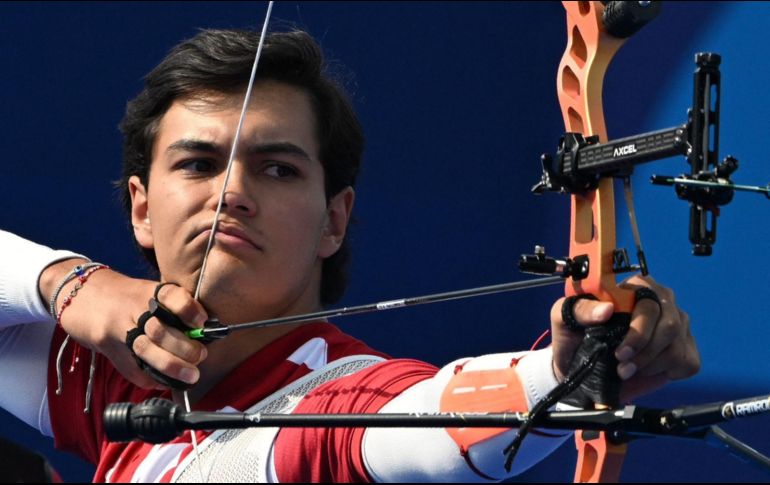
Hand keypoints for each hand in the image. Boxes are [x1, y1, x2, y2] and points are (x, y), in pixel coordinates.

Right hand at [40, 261, 207, 387]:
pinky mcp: (108, 346)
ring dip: (171, 365)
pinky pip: (130, 367)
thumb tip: (204, 332)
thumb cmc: (125, 296)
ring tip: (191, 374)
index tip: (202, 322)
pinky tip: (165, 381)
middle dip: (185, 347)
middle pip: (160, 330)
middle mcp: (134, 309)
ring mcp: (118, 328)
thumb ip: (172, 309)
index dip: (188, 310)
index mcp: (149, 292)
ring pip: (146, 350)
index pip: (171, 296)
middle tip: (201, 356)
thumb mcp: (148, 292)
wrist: (80, 295)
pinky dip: (151, 378)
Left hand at [549, 275, 699, 401]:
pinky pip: (688, 361)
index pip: (650, 302)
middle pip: (670, 324)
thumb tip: (606, 309)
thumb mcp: (564, 317)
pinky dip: (665, 372)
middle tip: (622, 367)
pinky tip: (646, 370)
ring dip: (650, 365)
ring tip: (627, 370)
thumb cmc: (573, 336)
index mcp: (635, 286)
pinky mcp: (684, 348)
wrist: (578, 366)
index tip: (621, 352)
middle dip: (645, 351)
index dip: (639, 331)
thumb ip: (580, 308)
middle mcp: (661, 301)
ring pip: (677, 346)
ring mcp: (676, 324)